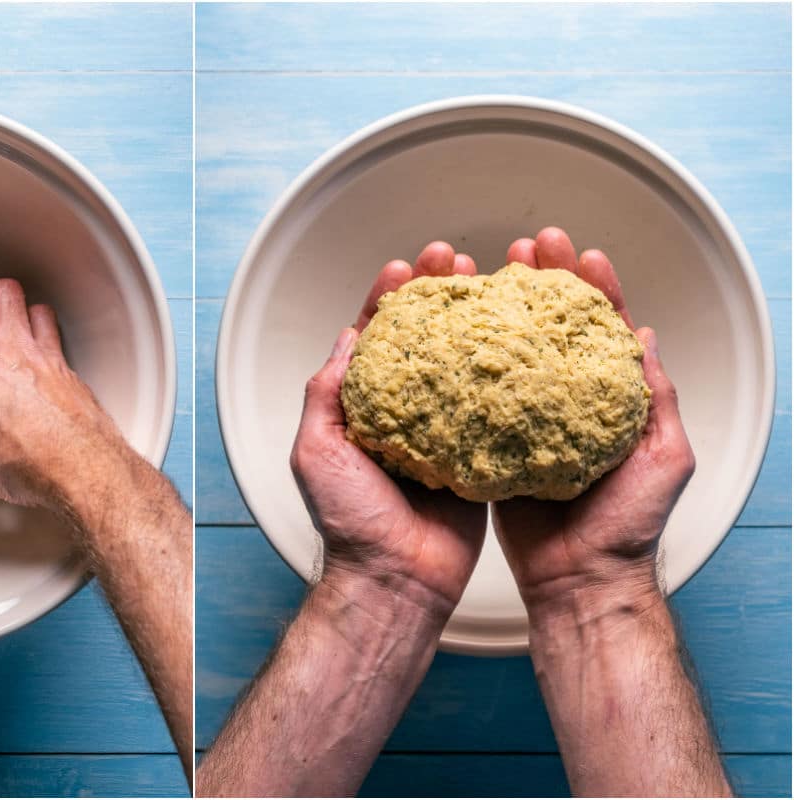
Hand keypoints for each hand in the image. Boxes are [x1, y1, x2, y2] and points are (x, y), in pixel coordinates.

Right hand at [0, 280, 130, 513]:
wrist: (87, 473)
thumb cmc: (33, 464)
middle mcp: (18, 351)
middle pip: (1, 291)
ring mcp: (49, 359)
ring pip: (35, 308)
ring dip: (16, 310)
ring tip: (4, 324)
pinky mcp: (71, 375)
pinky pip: (55, 341)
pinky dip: (41, 339)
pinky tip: (33, 362)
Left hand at [290, 242, 486, 613]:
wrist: (397, 581)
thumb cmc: (351, 525)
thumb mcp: (317, 450)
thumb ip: (327, 393)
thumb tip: (348, 339)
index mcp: (365, 410)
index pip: (377, 340)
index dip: (390, 300)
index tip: (404, 266)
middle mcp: (406, 415)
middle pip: (425, 342)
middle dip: (439, 296)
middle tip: (457, 260)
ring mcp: (444, 433)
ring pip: (463, 366)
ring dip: (477, 323)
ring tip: (495, 283)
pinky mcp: (479, 455)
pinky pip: (495, 407)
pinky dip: (507, 373)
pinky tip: (523, 340)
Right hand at [493, 227, 695, 613]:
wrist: (578, 580)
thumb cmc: (626, 528)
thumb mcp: (665, 458)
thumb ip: (656, 400)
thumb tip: (643, 341)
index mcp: (610, 401)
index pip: (602, 330)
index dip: (593, 289)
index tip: (580, 255)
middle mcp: (566, 402)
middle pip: (552, 330)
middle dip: (542, 283)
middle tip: (527, 248)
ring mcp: (528, 420)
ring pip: (513, 354)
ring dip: (501, 312)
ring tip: (484, 275)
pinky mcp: (494, 443)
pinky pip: (480, 395)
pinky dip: (469, 363)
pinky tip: (456, 335)